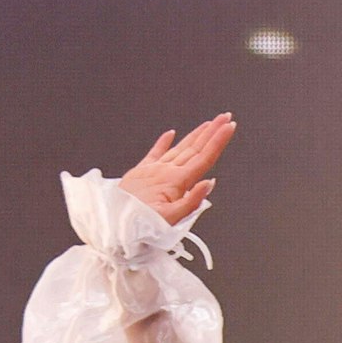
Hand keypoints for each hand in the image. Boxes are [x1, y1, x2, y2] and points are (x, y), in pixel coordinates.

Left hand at [118, 113, 237, 225]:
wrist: (112, 222)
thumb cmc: (140, 224)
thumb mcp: (171, 220)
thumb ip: (193, 202)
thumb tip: (209, 184)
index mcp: (175, 182)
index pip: (203, 158)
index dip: (218, 141)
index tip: (229, 128)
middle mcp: (165, 171)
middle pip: (195, 148)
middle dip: (212, 131)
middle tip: (225, 117)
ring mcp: (153, 169)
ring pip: (180, 147)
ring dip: (196, 134)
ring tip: (208, 124)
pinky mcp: (140, 171)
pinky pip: (154, 152)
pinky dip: (164, 141)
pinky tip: (170, 133)